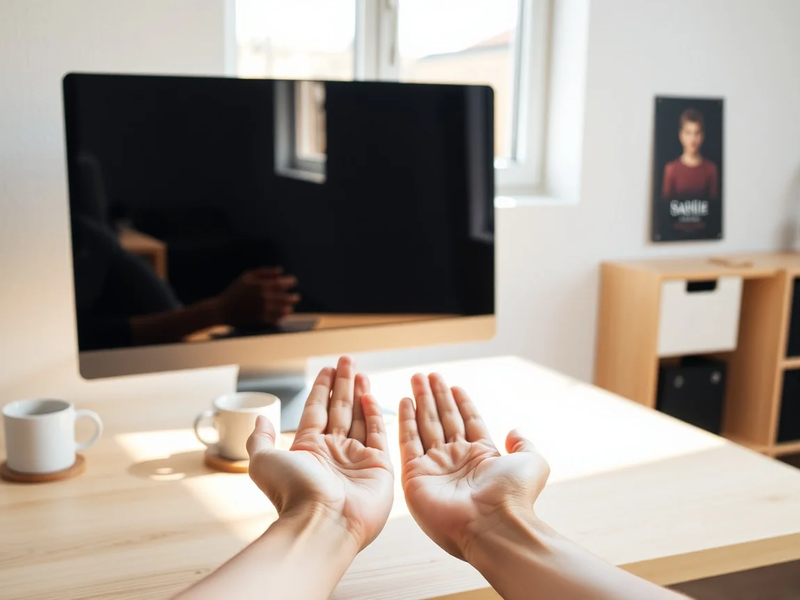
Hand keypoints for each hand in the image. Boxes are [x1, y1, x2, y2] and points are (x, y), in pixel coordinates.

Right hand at [217, 267, 299, 325]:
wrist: (222, 310)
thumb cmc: (235, 291)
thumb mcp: (247, 277)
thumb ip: (264, 272)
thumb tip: (280, 271)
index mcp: (261, 285)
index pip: (282, 283)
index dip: (290, 282)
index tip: (293, 282)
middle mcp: (264, 297)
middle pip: (285, 297)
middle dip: (293, 297)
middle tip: (297, 297)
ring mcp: (263, 309)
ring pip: (283, 309)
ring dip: (289, 307)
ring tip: (290, 307)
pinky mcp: (261, 319)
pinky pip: (276, 318)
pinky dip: (282, 317)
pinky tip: (284, 315)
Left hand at [247, 356, 393, 549]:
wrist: (323, 522)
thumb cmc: (292, 493)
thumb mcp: (264, 461)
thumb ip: (260, 438)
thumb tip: (260, 417)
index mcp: (308, 450)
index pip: (316, 411)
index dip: (321, 389)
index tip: (326, 369)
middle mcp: (333, 452)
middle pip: (339, 409)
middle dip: (342, 384)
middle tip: (346, 360)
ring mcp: (356, 459)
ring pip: (359, 418)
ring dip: (359, 393)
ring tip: (360, 371)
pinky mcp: (378, 466)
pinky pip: (377, 434)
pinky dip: (374, 413)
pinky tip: (369, 395)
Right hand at [399, 373, 549, 559]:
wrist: (492, 525)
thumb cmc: (513, 495)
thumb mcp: (532, 463)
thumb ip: (523, 445)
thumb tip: (513, 431)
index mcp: (481, 456)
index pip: (467, 421)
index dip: (460, 402)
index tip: (453, 385)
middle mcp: (456, 460)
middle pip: (443, 419)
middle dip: (436, 396)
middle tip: (426, 375)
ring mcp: (435, 467)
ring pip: (425, 425)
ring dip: (421, 401)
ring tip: (416, 378)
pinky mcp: (415, 476)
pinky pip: (408, 442)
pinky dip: (405, 421)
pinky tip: (405, 402)